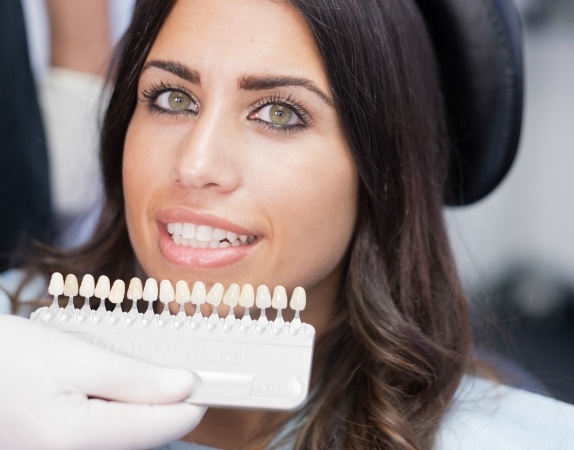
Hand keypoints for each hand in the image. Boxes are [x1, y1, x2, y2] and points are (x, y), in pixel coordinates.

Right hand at [0, 315, 204, 449]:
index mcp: (77, 440)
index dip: (192, 400)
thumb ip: (134, 379)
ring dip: (141, 405)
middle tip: (175, 363)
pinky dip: (118, 412)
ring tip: (135, 370)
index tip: (212, 377)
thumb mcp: (75, 359)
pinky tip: (110, 387)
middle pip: (146, 435)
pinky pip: (105, 436)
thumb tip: (184, 387)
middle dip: (165, 400)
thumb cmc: (9, 358)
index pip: (162, 427)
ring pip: (127, 436)